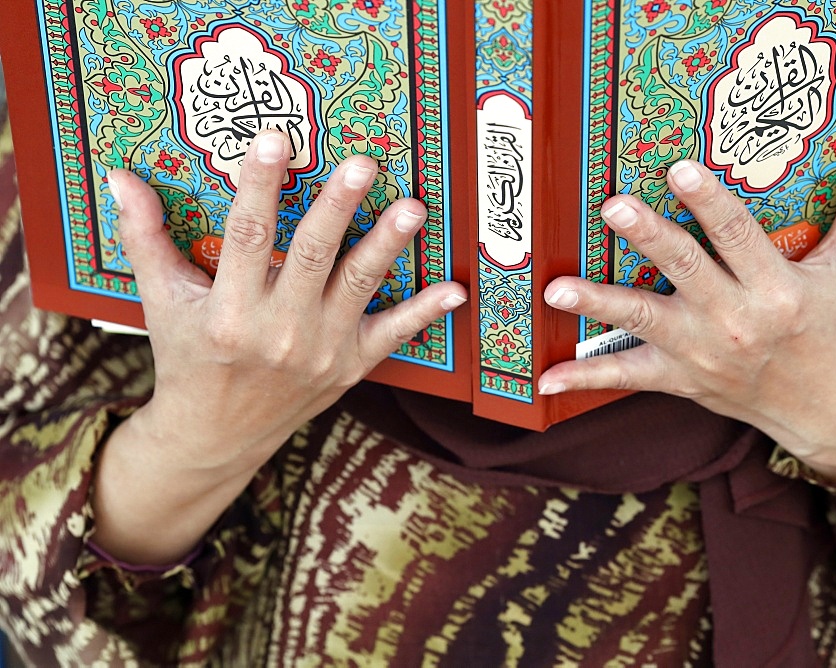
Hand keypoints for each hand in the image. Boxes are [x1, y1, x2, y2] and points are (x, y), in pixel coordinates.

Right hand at [92, 131, 465, 562]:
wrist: (217, 434)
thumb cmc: (189, 358)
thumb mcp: (160, 302)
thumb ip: (146, 239)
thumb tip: (120, 178)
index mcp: (226, 311)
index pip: (244, 237)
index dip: (259, 187)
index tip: (275, 139)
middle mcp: (276, 331)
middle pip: (311, 257)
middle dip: (336, 209)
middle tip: (361, 165)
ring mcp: (319, 351)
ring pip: (357, 287)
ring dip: (386, 246)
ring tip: (412, 208)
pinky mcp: (350, 366)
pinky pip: (392, 336)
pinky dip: (424, 314)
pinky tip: (455, 290)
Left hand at [538, 142, 835, 481]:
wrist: (831, 409)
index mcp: (777, 288)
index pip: (737, 235)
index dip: (708, 201)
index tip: (679, 170)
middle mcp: (736, 320)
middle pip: (686, 270)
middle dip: (648, 238)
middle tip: (612, 207)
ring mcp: (702, 353)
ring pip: (645, 321)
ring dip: (599, 303)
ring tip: (556, 287)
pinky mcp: (681, 379)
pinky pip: (629, 378)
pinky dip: (587, 378)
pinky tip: (547, 378)